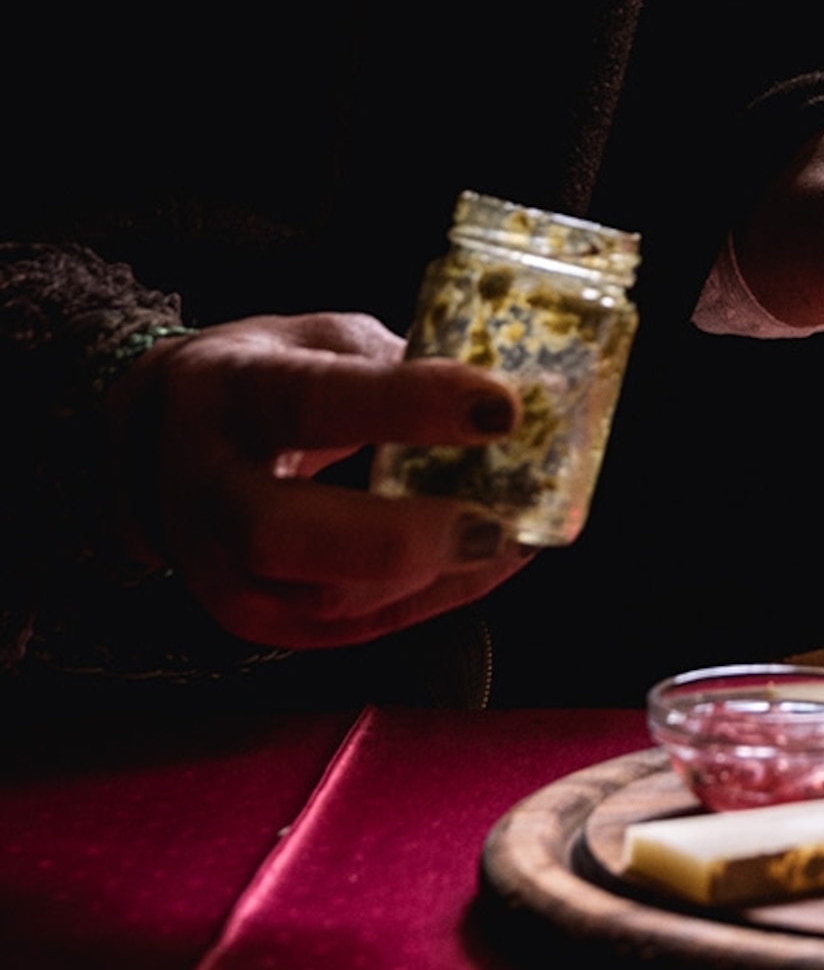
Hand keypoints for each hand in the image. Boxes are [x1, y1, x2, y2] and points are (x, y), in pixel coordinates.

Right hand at [108, 310, 528, 649]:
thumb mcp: (320, 341)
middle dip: (399, 535)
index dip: (408, 405)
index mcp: (231, 392)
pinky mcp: (251, 618)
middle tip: (495, 522)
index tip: (500, 407)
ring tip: (513, 537)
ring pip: (322, 599)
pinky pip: (349, 628)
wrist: (163, 442)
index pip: (312, 400)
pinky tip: (485, 566)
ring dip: (432, 578)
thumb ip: (396, 365)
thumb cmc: (267, 378)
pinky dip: (428, 601)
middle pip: (283, 534)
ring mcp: (217, 567)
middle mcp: (207, 487)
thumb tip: (504, 395)